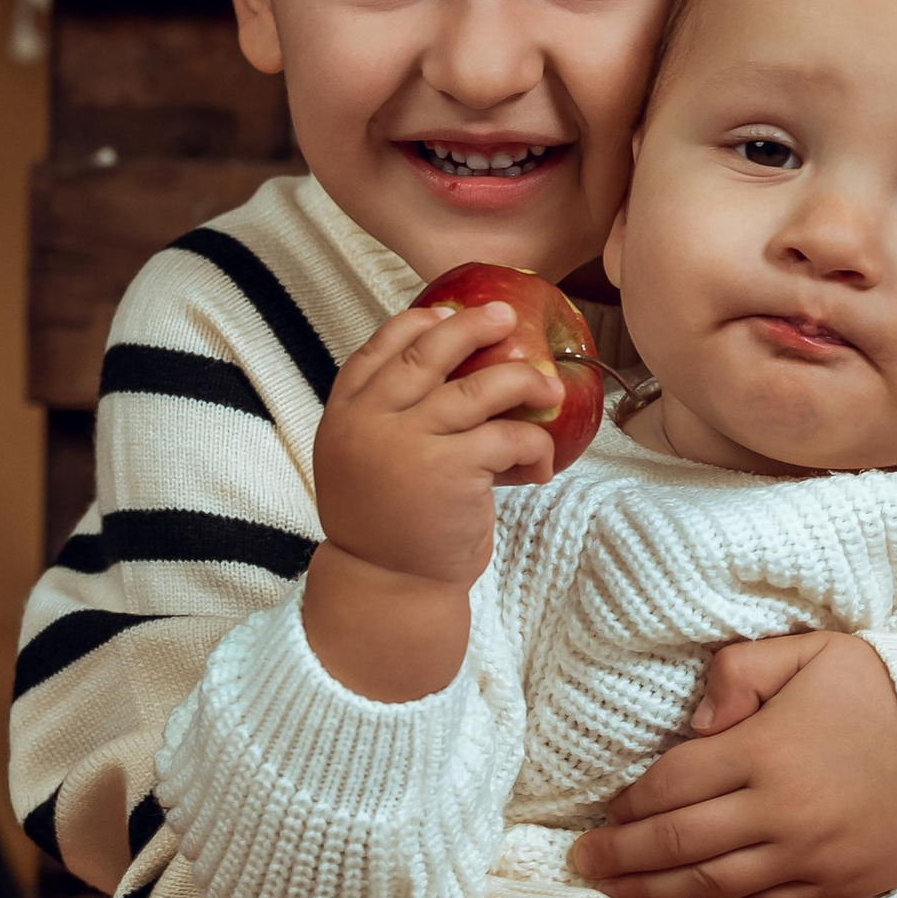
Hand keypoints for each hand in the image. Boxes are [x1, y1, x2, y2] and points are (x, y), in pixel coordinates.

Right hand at [304, 300, 564, 700]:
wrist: (389, 586)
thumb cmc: (388, 527)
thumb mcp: (367, 464)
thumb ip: (390, 421)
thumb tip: (455, 376)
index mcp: (346, 414)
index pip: (378, 350)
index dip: (415, 324)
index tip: (445, 311)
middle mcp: (372, 420)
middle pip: (428, 353)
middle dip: (472, 327)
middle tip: (504, 316)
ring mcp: (412, 442)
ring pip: (481, 387)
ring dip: (524, 380)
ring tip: (550, 386)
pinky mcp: (454, 468)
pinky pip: (511, 436)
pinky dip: (536, 447)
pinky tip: (541, 467)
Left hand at [574, 631, 896, 897]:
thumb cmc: (883, 690)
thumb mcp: (810, 653)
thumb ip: (739, 672)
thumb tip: (695, 722)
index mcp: (767, 750)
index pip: (673, 785)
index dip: (631, 802)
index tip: (607, 812)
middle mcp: (781, 811)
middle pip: (680, 845)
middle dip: (624, 857)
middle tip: (584, 863)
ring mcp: (811, 857)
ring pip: (713, 889)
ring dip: (656, 897)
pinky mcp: (839, 887)